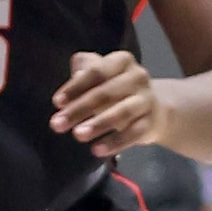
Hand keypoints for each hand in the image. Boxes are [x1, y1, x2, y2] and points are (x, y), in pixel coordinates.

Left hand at [51, 49, 167, 156]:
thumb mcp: (100, 75)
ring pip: (121, 113)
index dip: (74, 87)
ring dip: (97, 125)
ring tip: (78, 135)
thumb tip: (74, 81)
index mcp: (121, 60)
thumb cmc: (116, 88)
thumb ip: (84, 73)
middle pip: (105, 93)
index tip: (57, 102)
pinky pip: (134, 134)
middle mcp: (137, 77)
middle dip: (79, 109)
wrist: (153, 110)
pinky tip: (98, 149)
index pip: (95, 72)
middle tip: (58, 124)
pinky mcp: (152, 122)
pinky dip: (115, 142)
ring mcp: (147, 100)